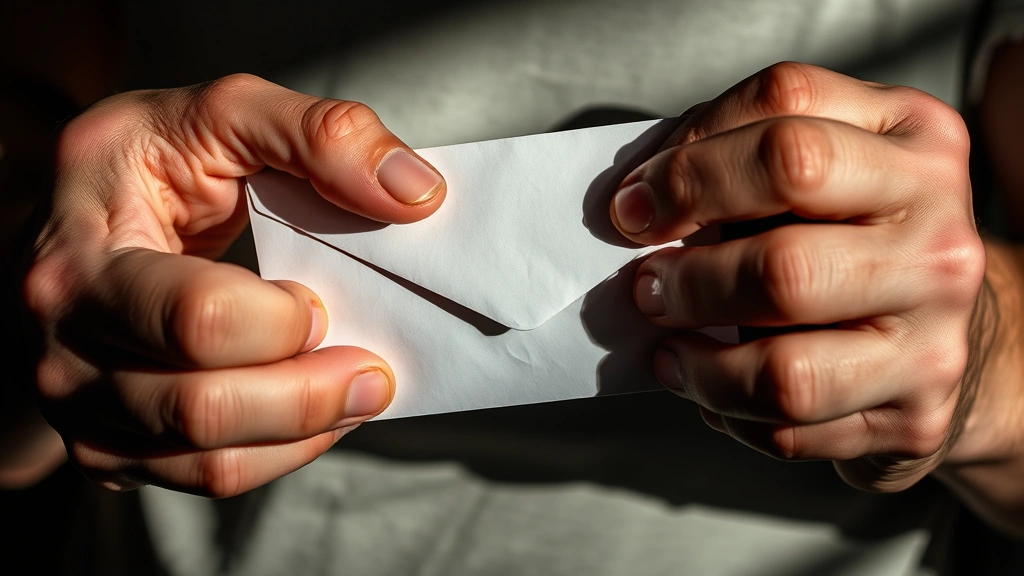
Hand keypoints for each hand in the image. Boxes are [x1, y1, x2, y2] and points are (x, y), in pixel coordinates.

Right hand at [23, 74, 445, 495]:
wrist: (85, 218)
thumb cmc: (148, 166)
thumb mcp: (222, 114)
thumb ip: (321, 136)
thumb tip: (414, 191)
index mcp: (85, 257)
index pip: (199, 320)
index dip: (285, 320)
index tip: (323, 299)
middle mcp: (67, 345)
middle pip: (202, 408)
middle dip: (311, 393)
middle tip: (372, 368)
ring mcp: (82, 405)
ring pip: (208, 462)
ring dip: (306, 432)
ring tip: (357, 390)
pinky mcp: (111, 444)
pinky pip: (205, 479)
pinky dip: (279, 455)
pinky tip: (313, 414)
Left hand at [611, 62, 984, 491]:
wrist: (948, 322)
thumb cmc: (856, 230)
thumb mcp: (823, 155)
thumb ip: (736, 152)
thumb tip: (638, 200)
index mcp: (915, 143)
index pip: (784, 132)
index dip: (686, 170)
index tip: (632, 205)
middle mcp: (939, 237)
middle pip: (782, 264)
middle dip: (688, 280)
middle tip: (649, 285)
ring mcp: (936, 335)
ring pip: (783, 370)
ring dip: (699, 364)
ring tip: (670, 347)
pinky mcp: (915, 416)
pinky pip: (790, 428)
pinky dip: (728, 408)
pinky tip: (715, 386)